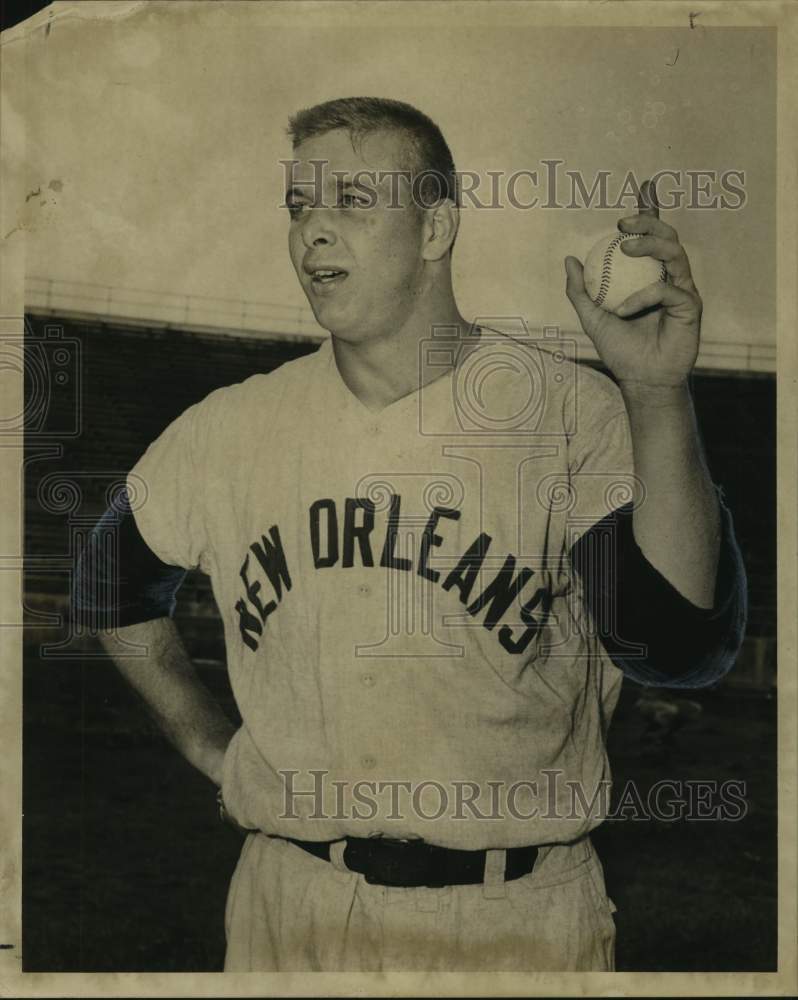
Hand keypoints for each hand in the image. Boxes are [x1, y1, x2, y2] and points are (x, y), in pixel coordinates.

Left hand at [564, 179, 702, 390]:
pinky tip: (623, 311)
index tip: (644, 187)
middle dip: (649, 221)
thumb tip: (570, 260)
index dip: (651, 210)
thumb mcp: (592, 318)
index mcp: (650, 276)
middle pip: (667, 237)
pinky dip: (643, 297)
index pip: (652, 237)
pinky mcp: (692, 306)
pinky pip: (668, 289)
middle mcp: (669, 278)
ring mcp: (683, 290)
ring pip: (675, 253)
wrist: (640, 381)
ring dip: (651, 244)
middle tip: (623, 223)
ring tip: (627, 247)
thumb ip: (581, 291)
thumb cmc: (620, 351)